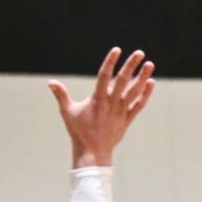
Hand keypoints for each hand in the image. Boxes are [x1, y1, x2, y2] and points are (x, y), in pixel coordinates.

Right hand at [49, 47, 154, 167]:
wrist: (93, 152)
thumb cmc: (79, 131)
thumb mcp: (68, 112)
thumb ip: (61, 95)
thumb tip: (50, 82)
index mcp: (97, 99)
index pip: (105, 75)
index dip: (110, 62)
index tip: (117, 49)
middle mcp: (111, 103)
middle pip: (123, 80)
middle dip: (131, 65)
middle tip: (139, 52)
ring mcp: (121, 111)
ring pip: (134, 91)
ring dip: (142, 77)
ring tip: (150, 64)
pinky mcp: (127, 119)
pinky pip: (139, 105)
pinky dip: (145, 94)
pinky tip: (151, 82)